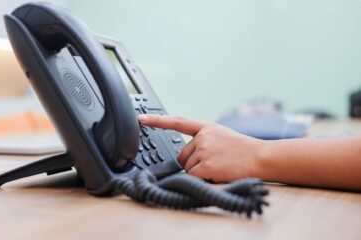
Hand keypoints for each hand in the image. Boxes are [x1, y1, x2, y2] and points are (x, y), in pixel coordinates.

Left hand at [138, 114, 262, 181]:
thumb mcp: (223, 136)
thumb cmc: (244, 150)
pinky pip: (193, 176)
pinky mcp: (205, 165)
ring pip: (187, 168)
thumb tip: (187, 155)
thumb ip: (204, 139)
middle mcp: (202, 137)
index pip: (178, 122)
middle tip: (212, 162)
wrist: (260, 157)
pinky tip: (217, 173)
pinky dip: (202, 179)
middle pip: (182, 156)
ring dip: (199, 172)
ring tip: (219, 166)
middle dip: (192, 163)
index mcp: (206, 128)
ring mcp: (204, 150)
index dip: (158, 121)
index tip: (142, 119)